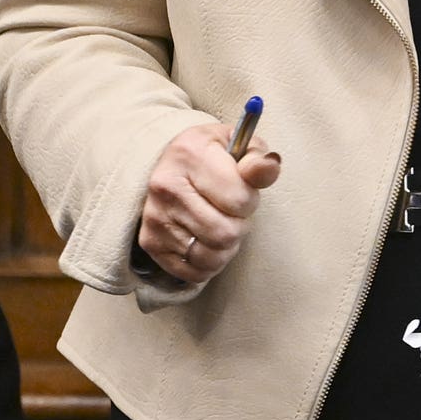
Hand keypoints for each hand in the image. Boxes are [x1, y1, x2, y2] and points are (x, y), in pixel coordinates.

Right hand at [136, 120, 282, 287]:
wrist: (172, 166)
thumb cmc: (212, 157)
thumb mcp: (239, 147)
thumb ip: (257, 160)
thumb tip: (269, 168)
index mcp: (190, 154)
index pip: (239, 200)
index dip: (250, 201)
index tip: (241, 192)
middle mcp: (166, 185)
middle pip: (225, 234)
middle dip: (239, 227)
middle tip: (232, 214)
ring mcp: (155, 216)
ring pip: (211, 257)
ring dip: (225, 249)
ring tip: (220, 227)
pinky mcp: (151, 242)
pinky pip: (194, 272)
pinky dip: (207, 264)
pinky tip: (205, 242)